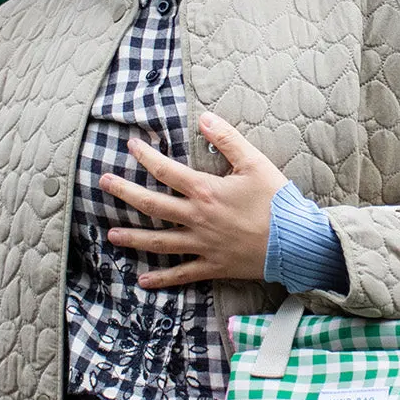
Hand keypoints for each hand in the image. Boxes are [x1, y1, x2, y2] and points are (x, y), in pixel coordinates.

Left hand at [98, 112, 289, 286]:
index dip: (146, 156)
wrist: (296, 241)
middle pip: (152, 205)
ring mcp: (202, 245)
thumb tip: (204, 118)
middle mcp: (197, 218)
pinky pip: (182, 274)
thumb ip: (227, 139)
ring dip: (133, 237)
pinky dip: (162, 278)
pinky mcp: (212, 266)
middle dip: (124, 192)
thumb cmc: (277, 201)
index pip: (166, 171)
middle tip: (103, 183)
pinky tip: (143, 280)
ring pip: (159, 242)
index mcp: (205, 191)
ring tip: (111, 234)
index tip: (131, 146)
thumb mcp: (255, 162)